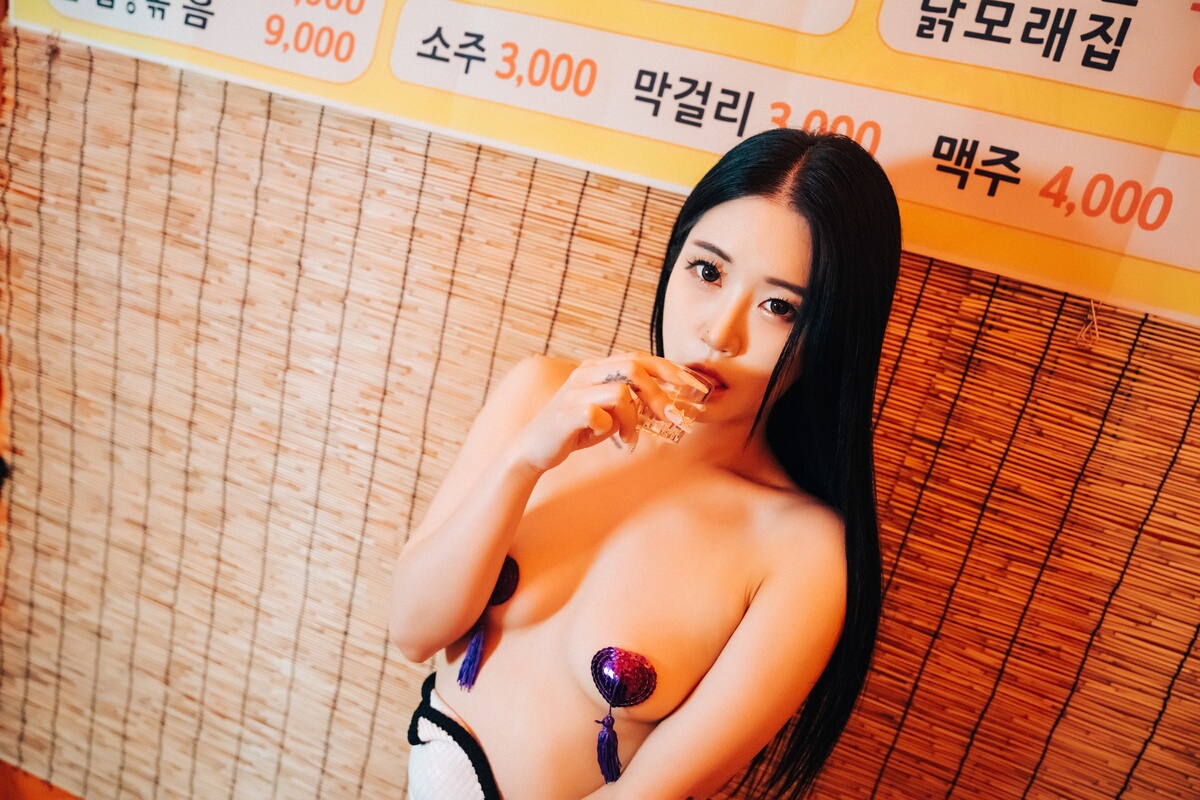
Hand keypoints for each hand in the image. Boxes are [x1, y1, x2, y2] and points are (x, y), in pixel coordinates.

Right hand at [514, 353, 709, 472]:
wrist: (533, 449)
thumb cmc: (575, 430)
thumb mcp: (609, 413)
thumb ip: (633, 403)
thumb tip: (670, 405)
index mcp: (598, 368)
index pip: (641, 358)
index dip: (671, 371)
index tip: (696, 388)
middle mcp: (586, 374)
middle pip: (635, 369)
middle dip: (661, 395)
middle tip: (674, 419)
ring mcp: (574, 392)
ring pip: (622, 392)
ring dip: (635, 419)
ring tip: (631, 439)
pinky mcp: (566, 413)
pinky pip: (600, 415)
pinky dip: (612, 429)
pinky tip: (612, 442)